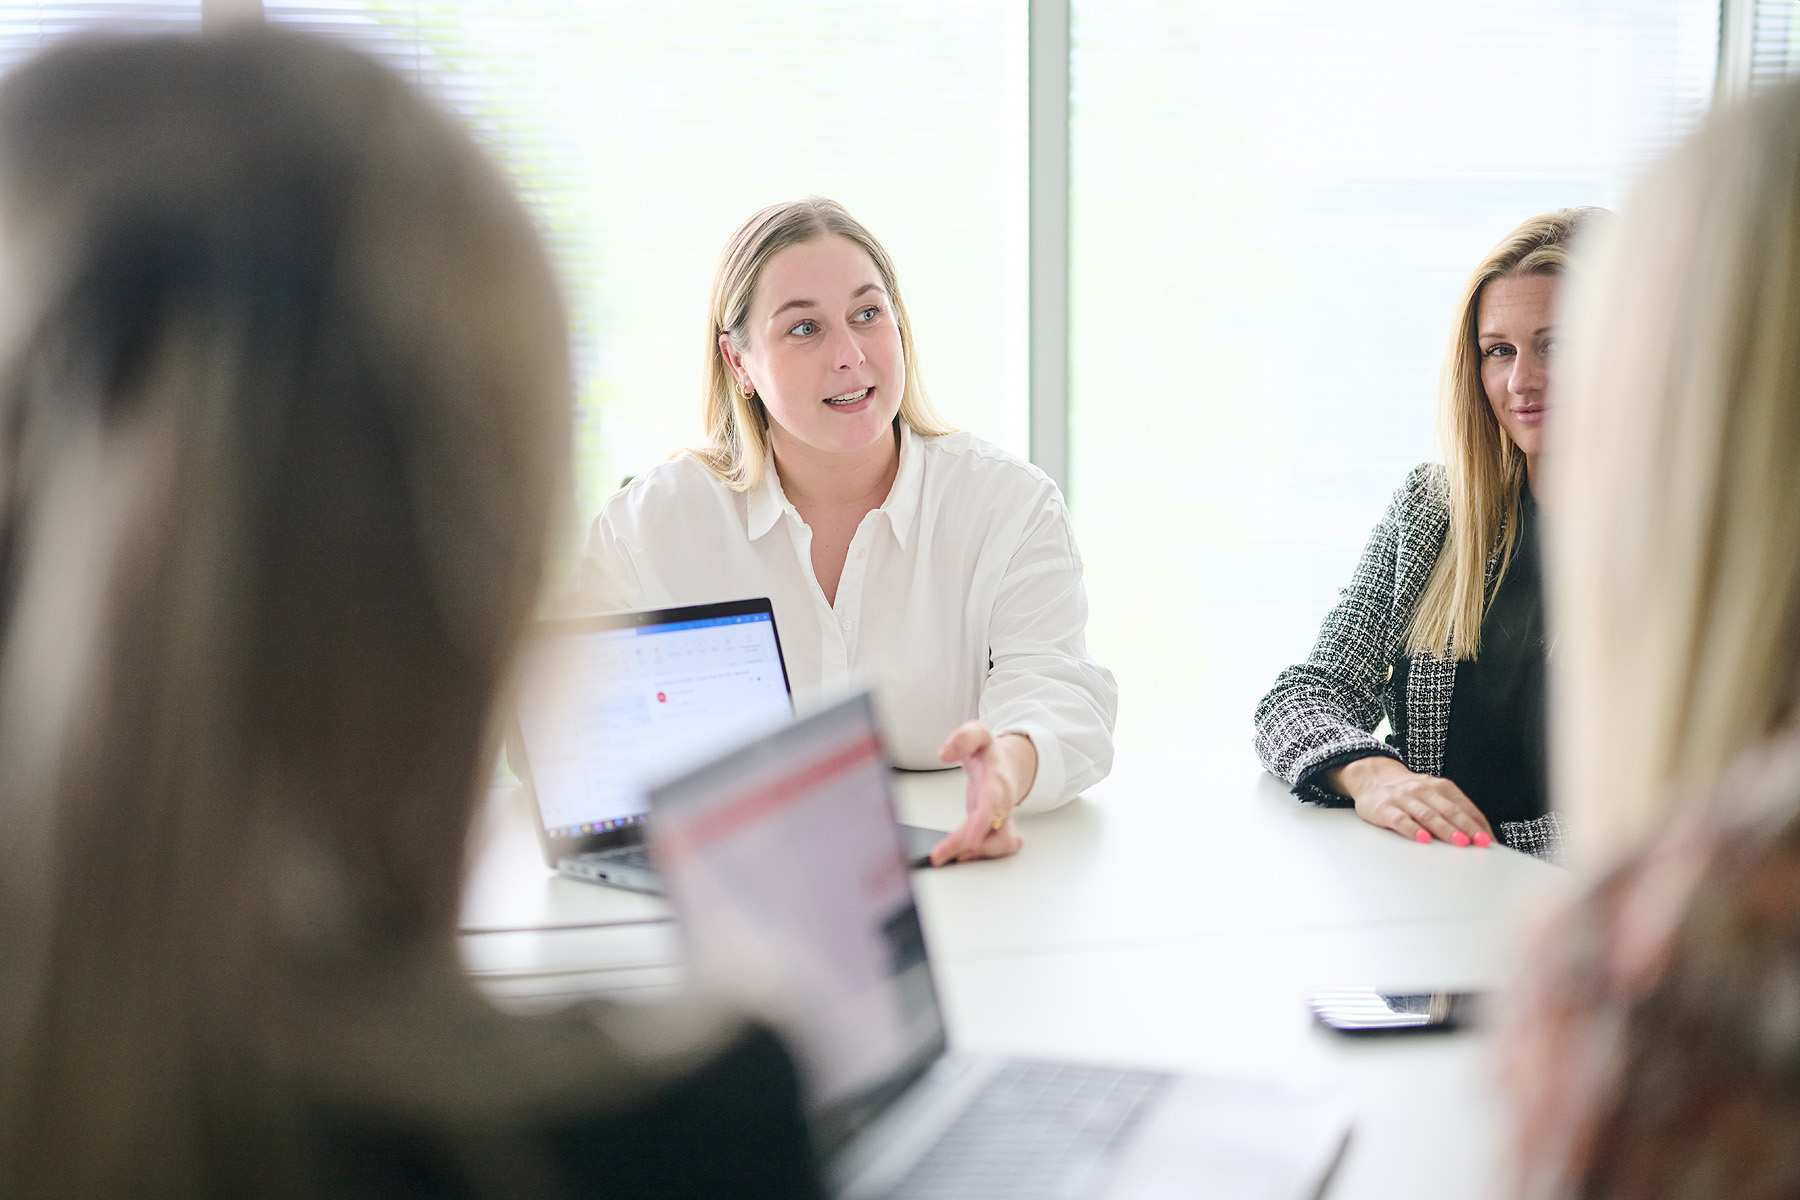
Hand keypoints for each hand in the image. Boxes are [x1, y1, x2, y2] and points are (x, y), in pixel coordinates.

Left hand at [929, 722, 1034, 865]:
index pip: (993, 804)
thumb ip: (962, 739)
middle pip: (996, 831)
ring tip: (945, 856)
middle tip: (938, 856)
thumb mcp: (976, 734)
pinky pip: (997, 849)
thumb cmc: (988, 753)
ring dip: (977, 854)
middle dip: (970, 847)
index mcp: (997, 780)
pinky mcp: (996, 829)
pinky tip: (957, 856)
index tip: (969, 842)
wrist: (1006, 763)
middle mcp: (1003, 803)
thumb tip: (944, 754)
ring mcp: (1002, 818)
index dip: (982, 824)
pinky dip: (981, 856)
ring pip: (1001, 844)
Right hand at [1328, 755, 1494, 846]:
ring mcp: (1404, 798)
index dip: (1478, 824)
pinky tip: (1422, 839)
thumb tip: (1477, 834)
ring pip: (1428, 815)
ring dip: (1445, 829)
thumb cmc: (1408, 792)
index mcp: (1439, 787)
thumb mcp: (1432, 794)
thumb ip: (1451, 810)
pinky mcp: (1385, 808)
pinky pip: (1400, 819)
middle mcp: (1423, 790)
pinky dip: (1412, 829)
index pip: (1464, 807)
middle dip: (1467, 827)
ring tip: (1459, 842)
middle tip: (1480, 842)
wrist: (1370, 777)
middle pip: (1449, 810)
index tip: (1489, 840)